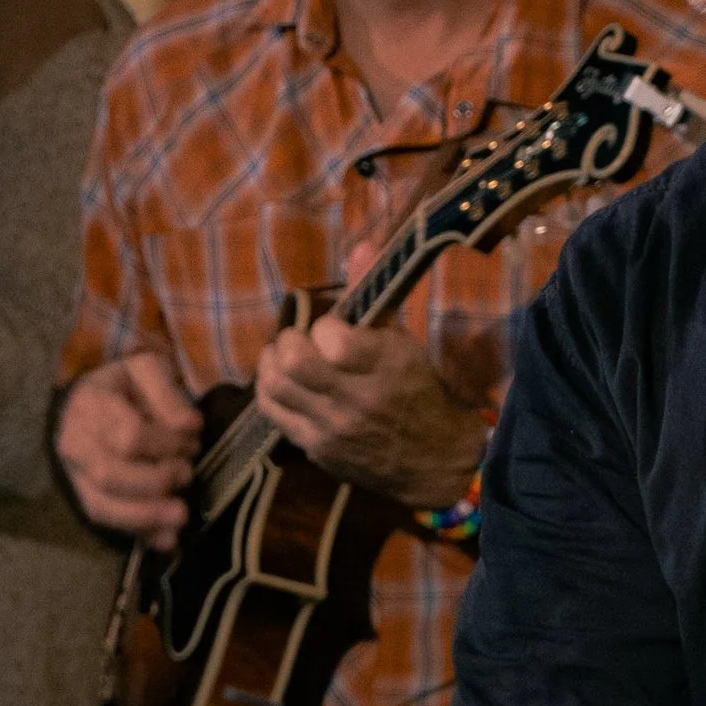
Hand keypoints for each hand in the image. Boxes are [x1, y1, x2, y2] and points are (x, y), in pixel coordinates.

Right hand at [55, 353, 201, 550]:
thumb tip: (189, 426)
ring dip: (146, 516)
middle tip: (187, 474)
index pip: (127, 435)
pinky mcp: (83, 497)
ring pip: (102, 505)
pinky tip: (166, 541)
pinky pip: (104, 522)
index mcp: (90, 404)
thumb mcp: (145, 369)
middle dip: (156, 481)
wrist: (84, 403)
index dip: (165, 445)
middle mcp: (74, 442)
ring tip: (181, 516)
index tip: (191, 441)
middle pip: (110, 474)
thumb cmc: (123, 387)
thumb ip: (166, 392)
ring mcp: (75, 474)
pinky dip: (137, 534)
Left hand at [253, 310, 486, 508]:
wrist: (435, 459)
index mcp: (384, 366)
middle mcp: (356, 399)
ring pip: (273, 386)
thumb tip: (360, 246)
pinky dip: (270, 390)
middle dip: (289, 341)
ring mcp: (332, 428)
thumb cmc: (418, 390)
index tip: (334, 328)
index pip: (329, 337)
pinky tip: (284, 383)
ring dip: (272, 363)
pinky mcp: (316, 448)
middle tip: (301, 340)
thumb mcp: (404, 341)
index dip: (324, 325)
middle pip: (292, 361)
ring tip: (286, 357)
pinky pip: (273, 413)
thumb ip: (374, 295)